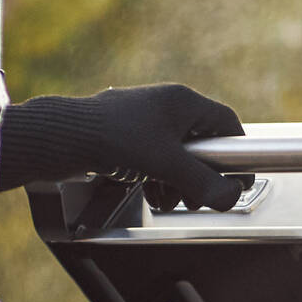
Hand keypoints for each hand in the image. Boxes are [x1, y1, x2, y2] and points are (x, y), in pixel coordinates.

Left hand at [0, 85, 247, 208]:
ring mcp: (144, 119)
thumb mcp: (166, 164)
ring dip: (178, 181)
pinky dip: (157, 177)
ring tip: (169, 200)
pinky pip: (153, 157)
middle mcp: (165, 105)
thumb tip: (231, 197)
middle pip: (201, 143)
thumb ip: (203, 182)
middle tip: (196, 198)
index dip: (236, 151)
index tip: (237, 177)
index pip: (226, 123)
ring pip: (176, 154)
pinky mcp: (125, 133)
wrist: (64, 137)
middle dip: (200, 176)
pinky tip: (149, 193)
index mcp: (182, 101)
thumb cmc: (115, 139)